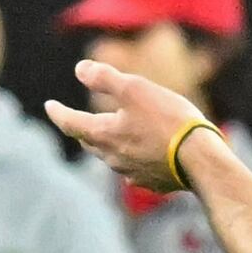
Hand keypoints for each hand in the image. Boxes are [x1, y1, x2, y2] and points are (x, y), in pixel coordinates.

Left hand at [46, 58, 210, 195]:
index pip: (70, 123)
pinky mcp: (153, 183)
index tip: (49, 106)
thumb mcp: (135, 88)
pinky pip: (135, 169)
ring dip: (108, 145)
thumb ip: (104, 77)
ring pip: (112, 157)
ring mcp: (132, 174)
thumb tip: (80, 69)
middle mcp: (113, 158)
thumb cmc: (169, 120)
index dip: (58, 112)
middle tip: (78, 121)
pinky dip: (133, 158)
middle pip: (89, 142)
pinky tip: (142, 155)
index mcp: (104, 134)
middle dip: (82, 130)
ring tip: (113, 136)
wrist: (202, 160)